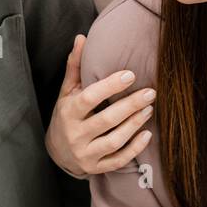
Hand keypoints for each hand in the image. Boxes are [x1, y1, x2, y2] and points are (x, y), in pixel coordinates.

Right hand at [45, 35, 154, 177]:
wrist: (56, 152)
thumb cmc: (66, 115)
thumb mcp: (66, 91)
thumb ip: (75, 66)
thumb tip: (81, 38)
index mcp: (69, 112)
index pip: (90, 98)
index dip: (110, 86)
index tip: (130, 75)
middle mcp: (76, 134)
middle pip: (106, 120)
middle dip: (130, 106)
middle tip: (150, 92)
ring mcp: (86, 154)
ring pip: (114, 141)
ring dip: (134, 125)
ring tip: (150, 109)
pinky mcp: (96, 168)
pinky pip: (118, 160)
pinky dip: (134, 149)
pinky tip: (148, 134)